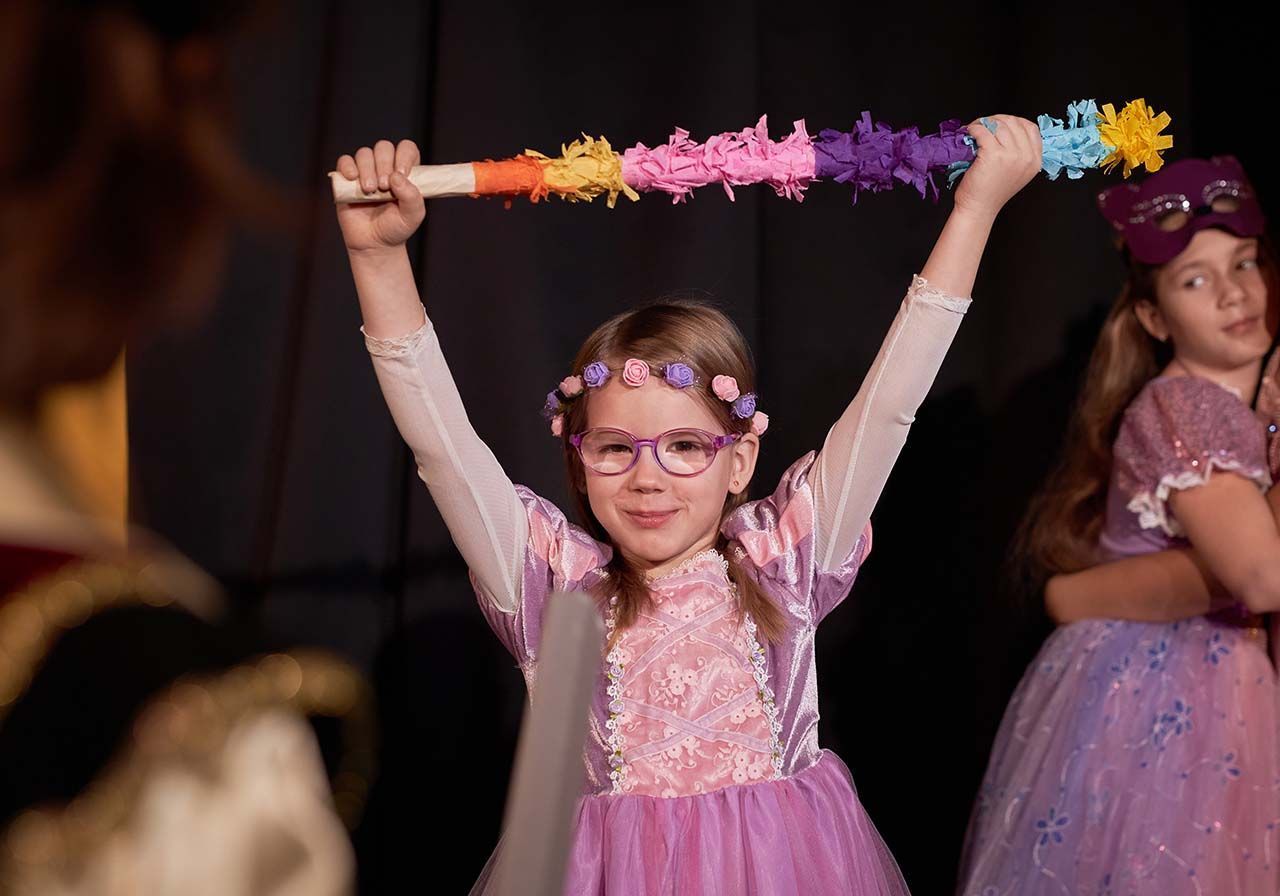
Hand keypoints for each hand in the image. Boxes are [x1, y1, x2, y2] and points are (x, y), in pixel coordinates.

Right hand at [333, 139, 424, 253]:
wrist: (374, 244)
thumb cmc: (396, 228)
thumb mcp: (412, 216)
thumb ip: (412, 197)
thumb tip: (396, 176)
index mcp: (405, 172)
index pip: (406, 149)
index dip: (404, 156)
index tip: (401, 173)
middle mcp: (385, 168)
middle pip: (384, 147)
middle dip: (384, 164)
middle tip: (384, 187)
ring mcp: (366, 171)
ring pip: (364, 153)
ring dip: (367, 169)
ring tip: (370, 190)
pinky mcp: (347, 179)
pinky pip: (345, 161)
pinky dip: (348, 166)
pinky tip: (352, 179)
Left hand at [953, 115, 1042, 219]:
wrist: (979, 208)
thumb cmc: (992, 192)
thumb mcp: (1016, 172)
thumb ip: (1019, 153)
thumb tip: (1007, 129)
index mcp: (1035, 160)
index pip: (1030, 128)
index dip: (1013, 121)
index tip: (999, 124)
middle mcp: (1026, 157)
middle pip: (1014, 122)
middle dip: (996, 120)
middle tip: (982, 125)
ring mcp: (1012, 155)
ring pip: (999, 125)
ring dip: (983, 123)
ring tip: (974, 129)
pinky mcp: (994, 155)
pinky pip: (984, 132)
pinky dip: (975, 129)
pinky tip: (969, 133)